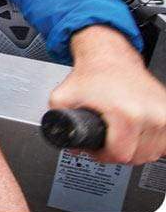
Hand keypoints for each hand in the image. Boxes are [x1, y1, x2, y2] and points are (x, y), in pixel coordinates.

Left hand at [50, 25, 165, 163]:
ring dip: (136, 148)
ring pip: (153, 152)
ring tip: (121, 133)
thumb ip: (57, 120)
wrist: (111, 55)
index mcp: (126, 114)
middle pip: (138, 156)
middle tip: (106, 137)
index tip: (97, 148)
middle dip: (118, 152)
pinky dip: (153, 142)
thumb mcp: (63, 96)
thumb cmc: (92, 74)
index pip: (120, 155)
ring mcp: (164, 113)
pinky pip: (165, 142)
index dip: (103, 155)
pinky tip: (139, 134)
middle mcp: (151, 115)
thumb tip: (67, 142)